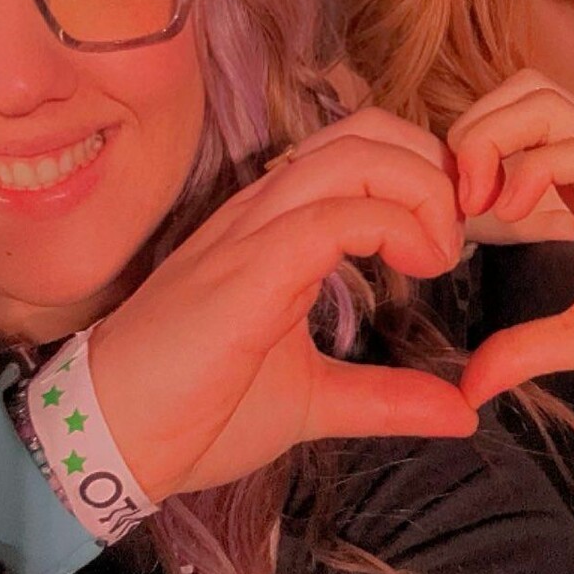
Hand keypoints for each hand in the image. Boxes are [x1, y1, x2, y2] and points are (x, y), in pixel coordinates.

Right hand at [89, 114, 474, 501]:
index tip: (454, 239)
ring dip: (422, 190)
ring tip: (437, 254)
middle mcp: (263, 211)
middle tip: (460, 237)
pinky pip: (334, 214)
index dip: (424, 175)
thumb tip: (462, 411)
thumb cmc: (192, 413)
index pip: (362, 149)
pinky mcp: (248, 269)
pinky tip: (415, 268)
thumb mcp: (313, 401)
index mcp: (276, 227)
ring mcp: (252, 232)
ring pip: (356, 153)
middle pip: (367, 130)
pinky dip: (394, 225)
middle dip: (435, 168)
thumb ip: (387, 397)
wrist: (111, 442)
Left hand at [448, 72, 573, 407]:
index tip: (446, 213)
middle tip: (456, 200)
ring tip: (481, 202)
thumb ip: (527, 349)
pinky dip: (536, 167)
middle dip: (472, 131)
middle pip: (523, 90)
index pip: (515, 120)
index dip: (469, 151)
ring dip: (494, 139)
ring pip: (546, 101)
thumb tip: (468, 387)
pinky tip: (514, 212)